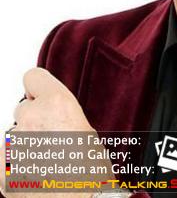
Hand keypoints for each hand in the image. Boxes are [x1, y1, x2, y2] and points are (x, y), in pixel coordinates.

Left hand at [0, 68, 93, 197]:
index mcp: (57, 103)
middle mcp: (32, 118)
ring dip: (24, 143)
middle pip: (23, 109)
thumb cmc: (91, 174)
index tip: (40, 96)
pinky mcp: (1, 169)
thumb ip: (64, 115)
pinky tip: (34, 174)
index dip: (38, 88)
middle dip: (34, 120)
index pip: (33, 77)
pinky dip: (15, 164)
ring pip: (14, 134)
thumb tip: (53, 113)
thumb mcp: (87, 131)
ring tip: (45, 162)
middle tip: (51, 139)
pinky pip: (5, 157)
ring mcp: (13, 144)